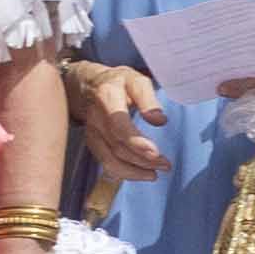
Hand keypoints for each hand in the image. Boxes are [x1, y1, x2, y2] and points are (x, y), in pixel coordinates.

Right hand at [70, 60, 166, 183]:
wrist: (88, 84)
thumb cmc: (119, 82)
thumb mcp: (136, 80)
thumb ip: (148, 98)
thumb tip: (159, 120)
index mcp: (107, 97)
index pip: (119, 124)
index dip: (135, 140)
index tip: (155, 152)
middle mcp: (95, 117)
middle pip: (117, 145)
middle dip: (142, 159)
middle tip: (166, 165)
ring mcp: (91, 131)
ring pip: (110, 158)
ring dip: (134, 170)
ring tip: (156, 172)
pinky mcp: (92, 141)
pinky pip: (106, 162)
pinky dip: (124, 172)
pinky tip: (142, 173)